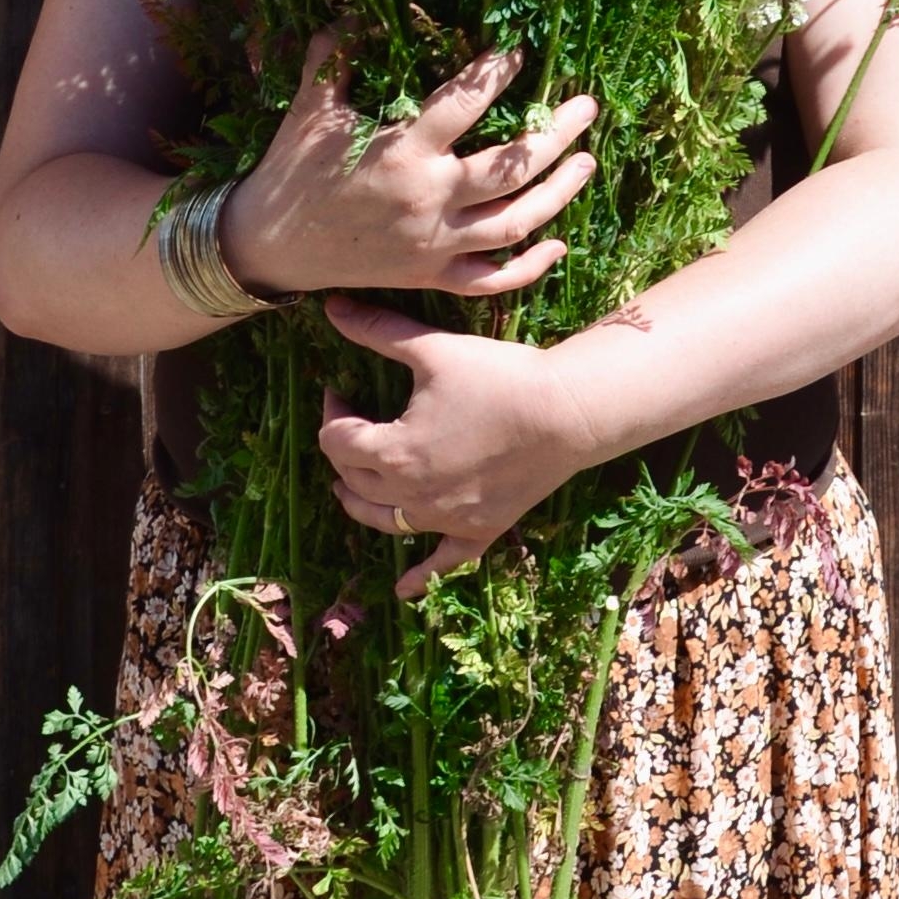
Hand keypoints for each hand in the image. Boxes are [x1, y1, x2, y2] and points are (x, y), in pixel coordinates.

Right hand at [223, 36, 597, 305]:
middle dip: (558, 134)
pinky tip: (559, 243)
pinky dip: (530, 266)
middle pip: (512, 166)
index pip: (466, 104)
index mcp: (402, 151)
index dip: (498, 73)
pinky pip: (491, 278)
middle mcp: (428, 198)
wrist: (270, 246)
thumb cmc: (291, 171)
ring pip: (516, 222)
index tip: (519, 52)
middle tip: (587, 107)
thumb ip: (335, 59)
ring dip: (559, 193)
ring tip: (587, 162)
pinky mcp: (430, 275)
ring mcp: (434, 242)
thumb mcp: (310, 109)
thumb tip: (353, 13)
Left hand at [315, 299, 600, 587]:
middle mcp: (411, 495)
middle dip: (342, 451)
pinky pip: (442, 562)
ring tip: (350, 488)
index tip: (339, 389)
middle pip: (354, 481)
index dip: (331, 411)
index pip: (336, 439)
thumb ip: (378, 331)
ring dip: (361, 504)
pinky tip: (402, 591)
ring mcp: (445, 519)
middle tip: (350, 424)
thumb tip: (332, 307)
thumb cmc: (500, 376)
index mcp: (393, 452)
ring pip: (385, 522)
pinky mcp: (478, 531)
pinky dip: (419, 577)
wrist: (567, 413)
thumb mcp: (433, 348)